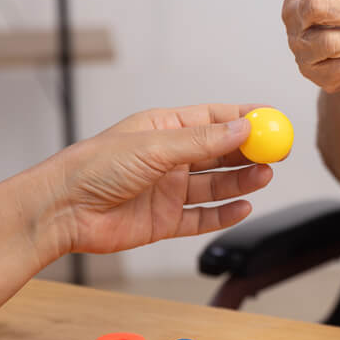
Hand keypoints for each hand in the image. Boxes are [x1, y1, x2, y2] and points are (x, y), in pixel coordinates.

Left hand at [32, 104, 273, 257]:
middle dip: (250, 152)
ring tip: (264, 177)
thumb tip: (242, 129)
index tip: (273, 119)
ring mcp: (168, 190)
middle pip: (220, 153)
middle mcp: (169, 158)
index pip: (214, 119)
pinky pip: (202, 217)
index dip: (245, 119)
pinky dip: (224, 214)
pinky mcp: (165, 220)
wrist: (62, 211)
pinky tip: (243, 207)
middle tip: (277, 152)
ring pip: (216, 185)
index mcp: (165, 128)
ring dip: (241, 180)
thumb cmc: (94, 167)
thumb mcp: (153, 146)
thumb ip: (201, 141)